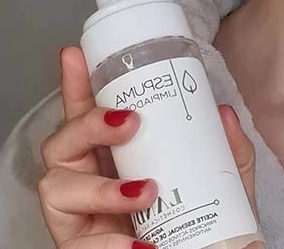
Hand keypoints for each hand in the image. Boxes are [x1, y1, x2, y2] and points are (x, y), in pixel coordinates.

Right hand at [37, 46, 261, 247]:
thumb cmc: (201, 221)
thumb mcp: (221, 180)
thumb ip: (227, 150)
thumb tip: (223, 112)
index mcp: (111, 155)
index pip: (84, 114)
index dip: (75, 84)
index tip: (74, 54)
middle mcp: (84, 179)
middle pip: (60, 142)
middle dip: (88, 124)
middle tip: (130, 121)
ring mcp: (76, 216)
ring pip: (55, 187)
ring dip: (102, 188)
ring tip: (147, 191)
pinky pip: (78, 246)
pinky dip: (109, 243)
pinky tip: (140, 242)